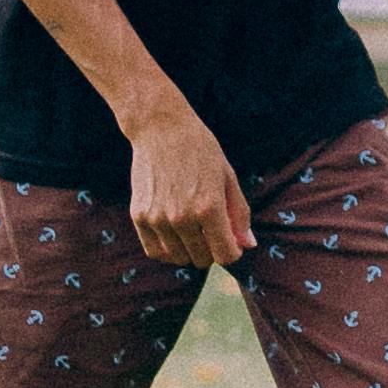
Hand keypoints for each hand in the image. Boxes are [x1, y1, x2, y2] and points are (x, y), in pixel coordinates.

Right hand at [126, 94, 251, 271]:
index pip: (225, 256)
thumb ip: (239, 214)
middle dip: (212, 250)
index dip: (233, 253)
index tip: (231, 242)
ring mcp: (158, 219)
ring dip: (189, 251)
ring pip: (179, 258)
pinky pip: (155, 251)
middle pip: (202, 259)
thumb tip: (248, 245)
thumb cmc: (200, 150)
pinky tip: (174, 235)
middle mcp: (182, 217)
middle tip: (210, 231)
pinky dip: (167, 250)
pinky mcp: (139, 216)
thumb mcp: (228, 177)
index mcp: (209, 207)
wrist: (161, 128)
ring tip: (193, 230)